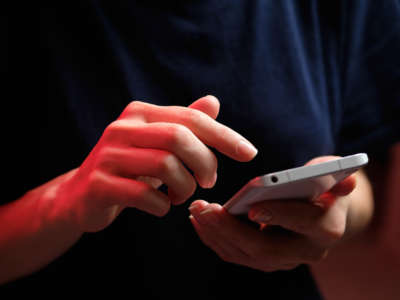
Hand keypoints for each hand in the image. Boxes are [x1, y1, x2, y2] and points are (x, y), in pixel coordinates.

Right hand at [52, 95, 257, 231]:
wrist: (82, 195)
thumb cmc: (130, 168)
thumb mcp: (157, 144)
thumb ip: (184, 123)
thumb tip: (213, 102)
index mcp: (140, 113)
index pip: (191, 118)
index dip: (224, 135)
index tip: (249, 153)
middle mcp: (122, 128)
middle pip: (179, 137)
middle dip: (204, 163)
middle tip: (209, 181)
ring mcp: (108, 155)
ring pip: (165, 165)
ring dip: (185, 187)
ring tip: (182, 195)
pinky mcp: (100, 184)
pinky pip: (145, 195)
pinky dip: (162, 206)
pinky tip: (161, 206)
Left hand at [189, 156, 357, 271]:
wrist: (322, 214)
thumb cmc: (323, 187)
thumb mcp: (332, 175)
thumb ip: (334, 174)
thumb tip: (347, 180)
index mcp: (326, 228)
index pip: (303, 224)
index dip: (279, 215)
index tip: (252, 208)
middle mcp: (306, 251)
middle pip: (265, 248)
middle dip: (230, 229)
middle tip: (204, 209)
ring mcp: (284, 260)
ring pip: (245, 255)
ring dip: (216, 234)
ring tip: (196, 211)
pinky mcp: (265, 260)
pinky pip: (237, 255)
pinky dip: (215, 240)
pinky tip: (200, 222)